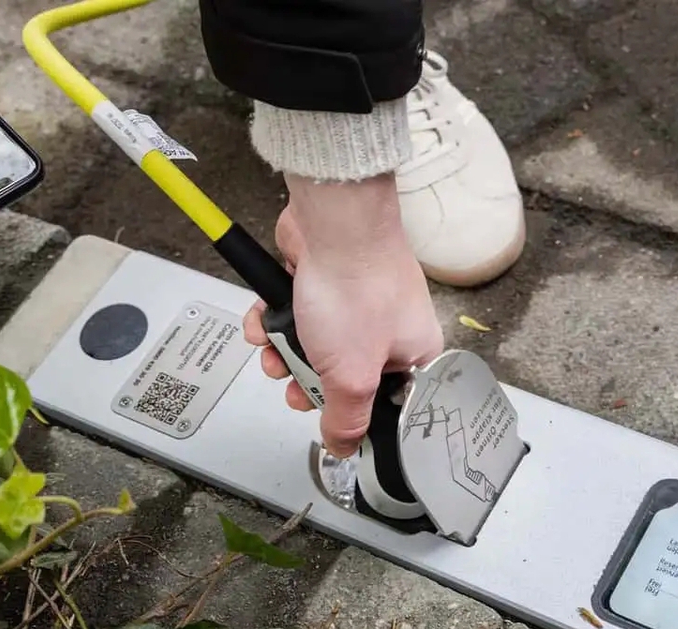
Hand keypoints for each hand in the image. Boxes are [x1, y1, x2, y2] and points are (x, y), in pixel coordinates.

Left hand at [242, 173, 443, 457]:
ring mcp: (353, 299)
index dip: (349, 409)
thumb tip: (344, 447)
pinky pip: (294, 312)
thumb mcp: (351, 376)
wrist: (332, 224)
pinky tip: (265, 319)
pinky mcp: (321, 279)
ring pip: (312, 343)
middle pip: (340, 373)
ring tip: (275, 346)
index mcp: (412, 351)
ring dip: (283, 349)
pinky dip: (274, 318)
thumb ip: (346, 418)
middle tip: (296, 380)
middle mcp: (387, 324)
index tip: (327, 413)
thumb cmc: (357, 287)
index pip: (383, 399)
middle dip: (306, 378)